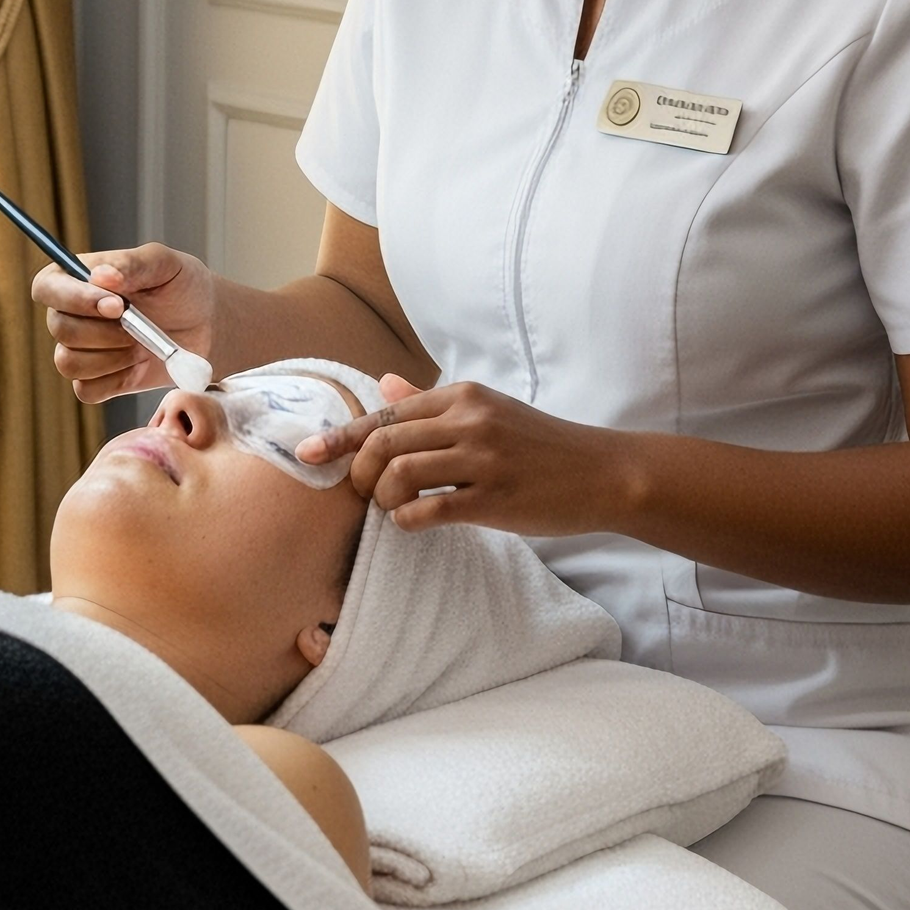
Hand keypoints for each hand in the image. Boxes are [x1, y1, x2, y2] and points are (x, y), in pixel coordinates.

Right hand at [31, 239, 216, 401]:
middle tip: (140, 326)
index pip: (47, 287)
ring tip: (143, 343)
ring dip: (111, 356)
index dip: (73, 298)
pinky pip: (86, 390)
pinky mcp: (96, 381)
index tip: (116, 305)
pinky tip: (139, 364)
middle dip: (104, 332)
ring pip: (68, 362)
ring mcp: (81, 350)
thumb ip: (131, 265)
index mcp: (77, 278)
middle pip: (58, 328)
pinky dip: (116, 379)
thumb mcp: (165, 264)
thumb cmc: (182, 286)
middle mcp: (71, 314)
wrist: (207, 325)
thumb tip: (99, 276)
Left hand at [299, 375, 632, 534]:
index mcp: (462, 396)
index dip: (340, 436)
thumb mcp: (487, 412)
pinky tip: (411, 524)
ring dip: (381, 497)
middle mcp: (469, 420)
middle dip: (355, 471)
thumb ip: (431, 402)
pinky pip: (430, 510)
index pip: (386, 414)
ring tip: (390, 508)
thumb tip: (383, 384)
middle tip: (357, 492)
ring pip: (399, 473)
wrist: (603, 471)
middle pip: (383, 441)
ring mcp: (482, 459)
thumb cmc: (540, 445)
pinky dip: (407, 520)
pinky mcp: (495, 498)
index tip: (306, 454)